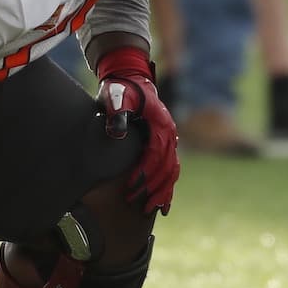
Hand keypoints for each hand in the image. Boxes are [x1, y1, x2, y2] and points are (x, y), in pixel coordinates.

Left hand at [95, 47, 178, 213]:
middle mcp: (169, 134)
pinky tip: (163, 206)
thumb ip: (116, 111)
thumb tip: (116, 132)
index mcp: (160, 124)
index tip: (131, 187)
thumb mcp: (115, 95)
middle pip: (167, 168)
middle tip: (138, 205)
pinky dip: (168, 188)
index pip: (155, 154)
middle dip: (154, 188)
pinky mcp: (164, 145)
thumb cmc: (121, 88)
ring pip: (172, 172)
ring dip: (163, 192)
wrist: (130, 78)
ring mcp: (169, 140)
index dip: (144, 172)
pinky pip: (171, 170)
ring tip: (150, 209)